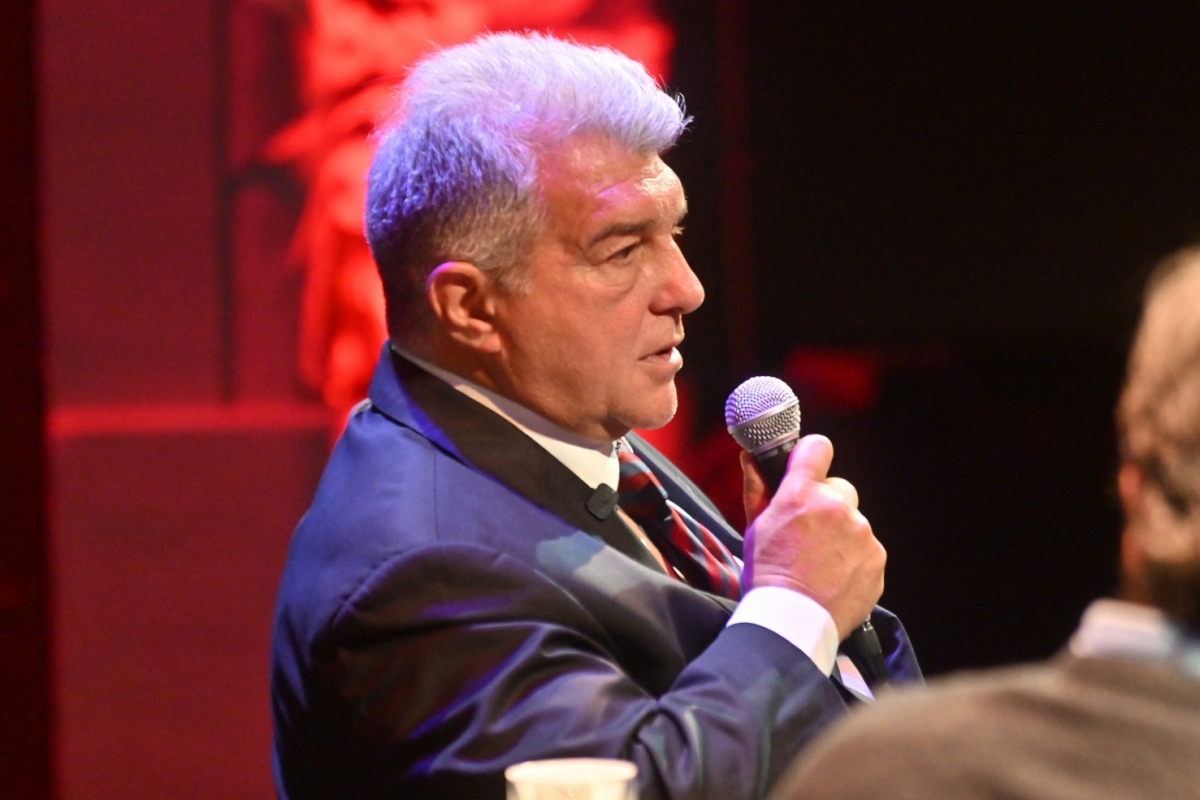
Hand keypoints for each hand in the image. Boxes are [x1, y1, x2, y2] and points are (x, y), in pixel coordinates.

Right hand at [740, 435, 885, 639]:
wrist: (792, 621)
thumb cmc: (767, 574)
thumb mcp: (755, 527)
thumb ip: (757, 488)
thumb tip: (749, 457)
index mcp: (802, 494)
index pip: (818, 447)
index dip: (812, 456)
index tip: (808, 469)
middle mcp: (836, 506)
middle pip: (839, 489)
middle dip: (826, 505)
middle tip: (810, 534)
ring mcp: (861, 532)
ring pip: (854, 522)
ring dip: (841, 535)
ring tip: (821, 564)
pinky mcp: (877, 558)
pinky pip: (867, 549)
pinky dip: (854, 560)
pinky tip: (835, 577)